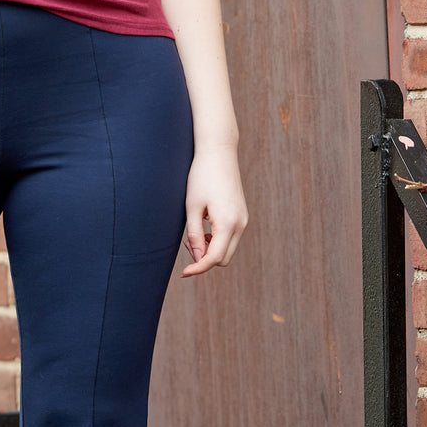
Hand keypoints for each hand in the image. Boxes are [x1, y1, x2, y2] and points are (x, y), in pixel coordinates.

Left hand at [182, 145, 246, 277]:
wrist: (219, 153)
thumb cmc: (201, 177)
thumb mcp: (192, 207)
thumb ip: (195, 234)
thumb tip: (197, 258)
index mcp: (228, 223)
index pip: (214, 258)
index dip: (198, 268)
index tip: (183, 273)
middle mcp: (240, 224)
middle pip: (224, 258)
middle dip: (205, 259)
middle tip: (187, 242)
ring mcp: (243, 219)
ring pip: (228, 249)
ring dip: (211, 249)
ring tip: (193, 233)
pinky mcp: (242, 214)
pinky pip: (231, 237)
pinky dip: (217, 239)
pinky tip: (204, 226)